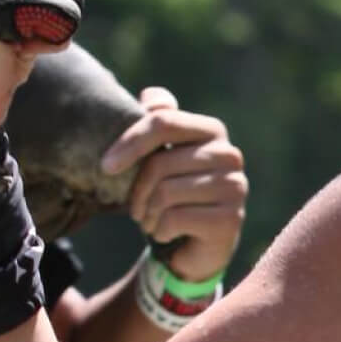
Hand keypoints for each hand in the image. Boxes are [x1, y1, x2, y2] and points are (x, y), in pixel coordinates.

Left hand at [99, 88, 248, 282]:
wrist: (198, 244)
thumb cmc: (174, 194)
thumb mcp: (162, 155)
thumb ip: (159, 123)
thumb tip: (150, 97)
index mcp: (212, 130)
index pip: (164, 121)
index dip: (130, 141)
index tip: (106, 166)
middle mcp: (230, 155)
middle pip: (161, 162)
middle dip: (137, 191)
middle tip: (136, 208)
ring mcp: (235, 187)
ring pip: (166, 192)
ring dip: (147, 214)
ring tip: (150, 221)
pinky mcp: (231, 218)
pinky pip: (175, 218)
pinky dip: (160, 230)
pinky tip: (166, 233)